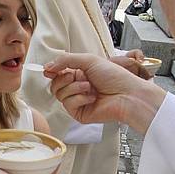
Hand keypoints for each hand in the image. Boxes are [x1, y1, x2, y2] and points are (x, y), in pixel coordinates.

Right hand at [44, 53, 165, 133]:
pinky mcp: (80, 114)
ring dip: (75, 88)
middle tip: (75, 76)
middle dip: (64, 79)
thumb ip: (66, 61)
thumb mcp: (89, 60)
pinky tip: (92, 97)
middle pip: (55, 85)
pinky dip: (80, 99)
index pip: (57, 74)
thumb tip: (47, 67)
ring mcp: (78, 102)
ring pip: (60, 95)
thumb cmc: (114, 76)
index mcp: (80, 74)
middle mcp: (78, 88)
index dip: (52, 71)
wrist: (127, 94)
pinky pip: (69, 105)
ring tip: (90, 87)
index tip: (49, 70)